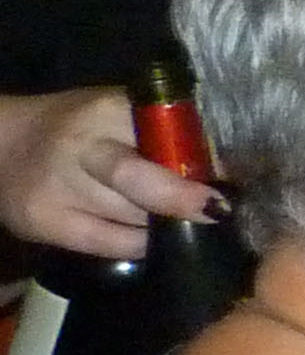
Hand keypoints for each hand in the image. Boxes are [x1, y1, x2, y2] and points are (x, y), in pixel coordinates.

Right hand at [0, 86, 211, 259]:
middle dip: (183, 198)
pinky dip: (141, 245)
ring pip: (131, 217)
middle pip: (139, 179)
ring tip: (188, 222)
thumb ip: (168, 132)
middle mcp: (80, 148)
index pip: (160, 131)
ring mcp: (59, 189)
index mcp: (105, 110)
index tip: (231, 174)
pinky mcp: (46, 224)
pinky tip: (154, 239)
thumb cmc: (80, 128)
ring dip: (168, 224)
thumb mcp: (119, 113)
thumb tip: (230, 165)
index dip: (200, 156)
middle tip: (219, 209)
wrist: (2, 145)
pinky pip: (110, 244)